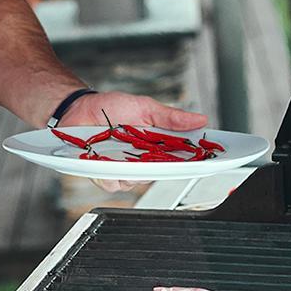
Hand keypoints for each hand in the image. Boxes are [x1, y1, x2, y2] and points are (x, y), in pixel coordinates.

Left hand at [61, 91, 208, 193]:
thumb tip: (200, 119)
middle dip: (164, 166)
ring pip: (137, 181)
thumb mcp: (145, 107)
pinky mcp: (103, 175)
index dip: (196, 162)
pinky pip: (113, 183)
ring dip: (133, 168)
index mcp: (156, 147)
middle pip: (161, 174)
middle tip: (159, 153)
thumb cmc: (111, 108)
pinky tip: (106, 159)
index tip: (211, 160)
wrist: (79, 108)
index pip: (181, 159)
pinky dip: (110, 172)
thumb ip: (170, 117)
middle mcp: (142, 162)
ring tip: (124, 149)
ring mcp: (123, 170)